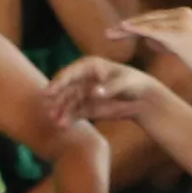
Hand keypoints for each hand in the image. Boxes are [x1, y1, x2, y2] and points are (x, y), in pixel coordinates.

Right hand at [46, 55, 167, 126]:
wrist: (142, 98)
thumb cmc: (134, 83)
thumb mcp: (125, 82)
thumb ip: (109, 87)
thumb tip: (94, 92)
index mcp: (88, 66)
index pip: (69, 73)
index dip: (58, 82)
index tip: (49, 92)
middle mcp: (81, 79)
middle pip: (64, 89)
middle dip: (56, 99)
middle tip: (49, 110)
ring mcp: (82, 93)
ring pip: (67, 103)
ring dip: (61, 111)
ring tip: (57, 121)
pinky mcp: (86, 107)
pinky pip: (74, 113)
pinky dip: (69, 119)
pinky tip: (64, 126)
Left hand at [110, 6, 191, 87]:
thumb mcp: (184, 46)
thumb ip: (166, 40)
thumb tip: (148, 39)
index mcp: (185, 14)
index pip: (154, 18)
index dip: (135, 25)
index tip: (119, 31)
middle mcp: (183, 14)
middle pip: (148, 18)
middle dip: (127, 26)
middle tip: (109, 32)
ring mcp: (181, 22)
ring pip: (147, 23)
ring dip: (127, 29)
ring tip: (110, 33)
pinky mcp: (179, 34)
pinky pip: (152, 30)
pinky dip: (136, 30)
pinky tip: (124, 30)